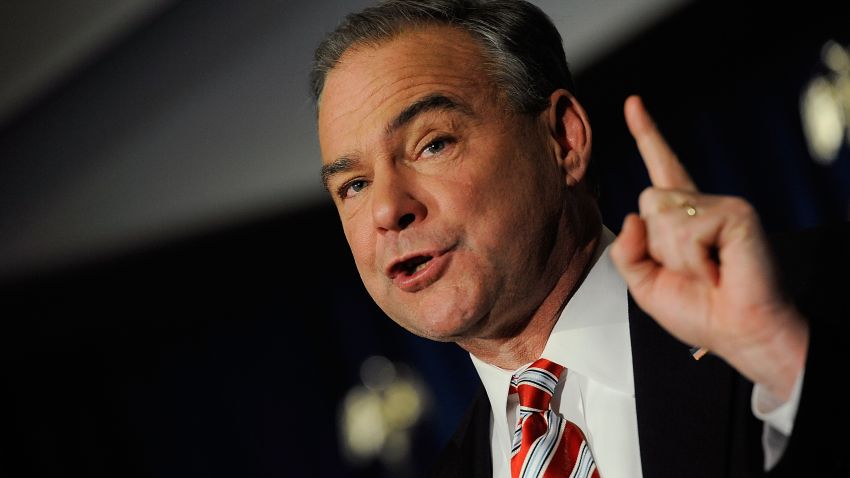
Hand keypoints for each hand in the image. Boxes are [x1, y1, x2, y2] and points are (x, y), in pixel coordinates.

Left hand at [610, 95, 808, 399]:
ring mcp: (721, 205)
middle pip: (648, 200)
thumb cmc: (700, 311)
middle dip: (656, 246)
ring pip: (663, 214)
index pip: (660, 168)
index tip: (633, 103)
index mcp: (679, 218)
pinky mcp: (736, 213)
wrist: (738, 333)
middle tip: (691, 271)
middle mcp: (700, 204)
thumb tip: (634, 212)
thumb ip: (628, 251)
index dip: (646, 135)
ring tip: (707, 271)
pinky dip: (694, 258)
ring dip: (675, 256)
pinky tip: (718, 269)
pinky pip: (687, 228)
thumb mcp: (644, 284)